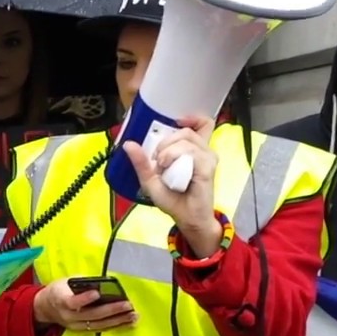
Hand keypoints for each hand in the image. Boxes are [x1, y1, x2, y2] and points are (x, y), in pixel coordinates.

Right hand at [32, 278, 136, 331]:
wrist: (46, 308)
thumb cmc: (59, 290)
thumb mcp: (65, 281)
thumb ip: (82, 283)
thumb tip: (102, 283)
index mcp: (60, 300)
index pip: (72, 302)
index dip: (84, 298)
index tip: (97, 293)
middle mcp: (68, 315)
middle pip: (91, 315)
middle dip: (111, 310)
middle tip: (127, 305)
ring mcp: (75, 325)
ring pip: (98, 324)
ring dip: (117, 320)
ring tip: (133, 315)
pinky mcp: (82, 330)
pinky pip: (100, 328)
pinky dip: (115, 325)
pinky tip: (128, 322)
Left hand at [122, 114, 218, 231]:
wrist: (185, 217)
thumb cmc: (173, 198)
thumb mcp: (150, 179)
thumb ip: (141, 162)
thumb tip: (128, 144)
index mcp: (192, 150)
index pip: (202, 124)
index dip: (192, 118)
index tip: (176, 122)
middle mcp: (203, 151)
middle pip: (186, 131)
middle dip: (165, 142)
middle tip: (157, 160)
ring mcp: (207, 158)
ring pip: (186, 140)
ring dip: (168, 151)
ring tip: (163, 168)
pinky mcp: (208, 167)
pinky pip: (191, 152)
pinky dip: (175, 157)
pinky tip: (170, 170)